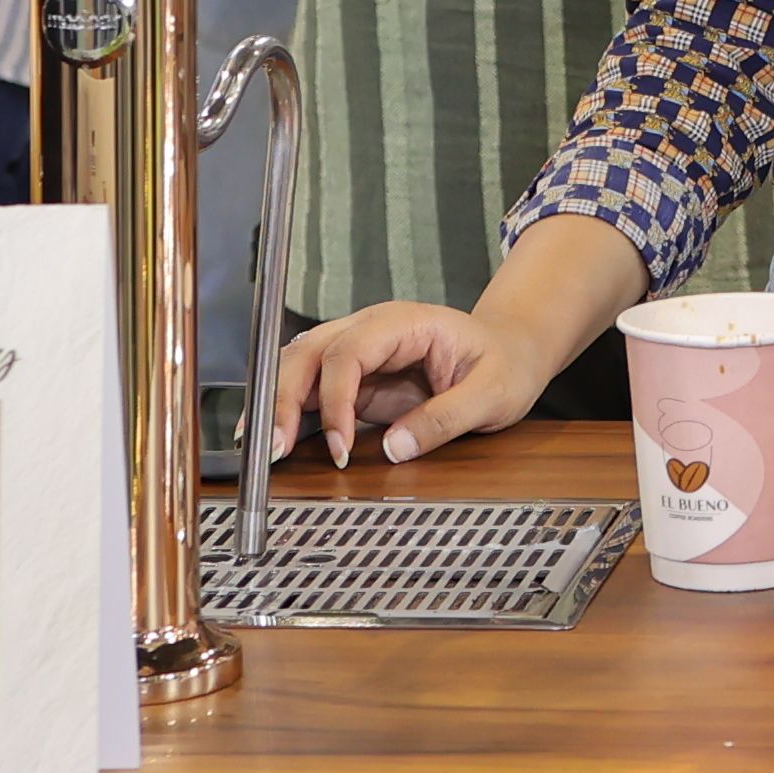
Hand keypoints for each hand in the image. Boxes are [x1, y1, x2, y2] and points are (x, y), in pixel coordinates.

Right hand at [265, 301, 567, 468]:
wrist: (511, 352)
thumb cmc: (505, 364)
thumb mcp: (493, 393)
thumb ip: (446, 418)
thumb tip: (395, 449)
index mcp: (405, 324)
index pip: (350, 352)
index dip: (335, 399)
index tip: (341, 446)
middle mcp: (372, 331)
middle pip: (310, 352)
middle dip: (284, 397)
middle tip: (272, 448)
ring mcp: (359, 352)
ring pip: (300, 366)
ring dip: (276, 403)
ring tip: (262, 448)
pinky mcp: (355, 379)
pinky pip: (311, 390)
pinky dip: (288, 412)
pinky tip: (273, 439)